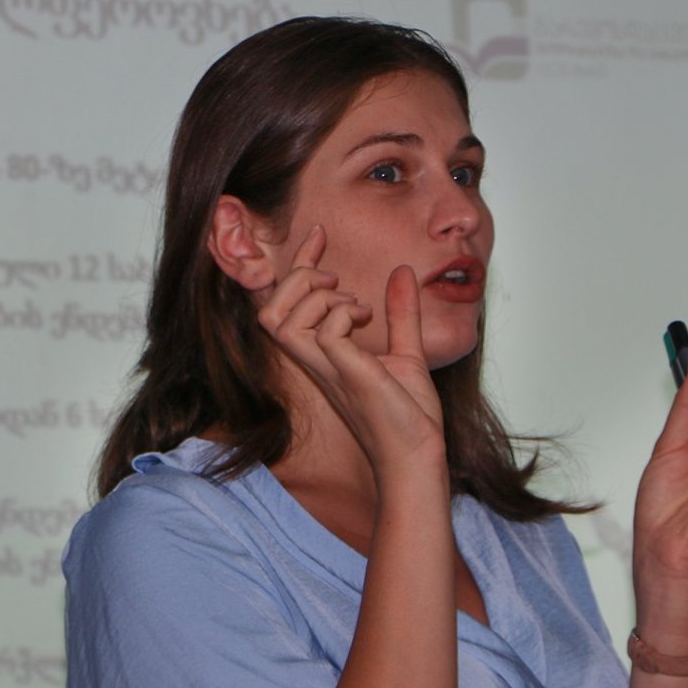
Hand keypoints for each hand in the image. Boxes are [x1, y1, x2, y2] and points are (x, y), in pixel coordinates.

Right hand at [255, 225, 445, 471]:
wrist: (419, 453)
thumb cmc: (409, 416)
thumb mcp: (406, 352)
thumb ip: (401, 314)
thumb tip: (403, 273)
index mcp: (323, 355)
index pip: (288, 304)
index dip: (298, 263)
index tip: (319, 234)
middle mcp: (316, 361)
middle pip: (268, 311)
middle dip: (298, 278)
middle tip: (338, 279)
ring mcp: (327, 368)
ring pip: (281, 320)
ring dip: (318, 296)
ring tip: (356, 303)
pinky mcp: (347, 374)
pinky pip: (324, 331)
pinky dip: (342, 313)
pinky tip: (367, 317)